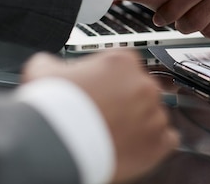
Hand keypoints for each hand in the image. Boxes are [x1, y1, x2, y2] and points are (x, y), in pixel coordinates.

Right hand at [21, 50, 179, 182]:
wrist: (57, 144)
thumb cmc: (52, 109)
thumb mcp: (43, 71)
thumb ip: (54, 62)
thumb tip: (48, 63)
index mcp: (122, 61)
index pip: (126, 66)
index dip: (112, 80)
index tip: (104, 92)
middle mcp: (144, 84)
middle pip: (142, 90)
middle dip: (126, 102)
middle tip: (106, 115)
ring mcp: (155, 112)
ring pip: (154, 115)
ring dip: (140, 123)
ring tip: (115, 134)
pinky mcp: (159, 141)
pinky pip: (167, 139)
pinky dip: (154, 144)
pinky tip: (135, 147)